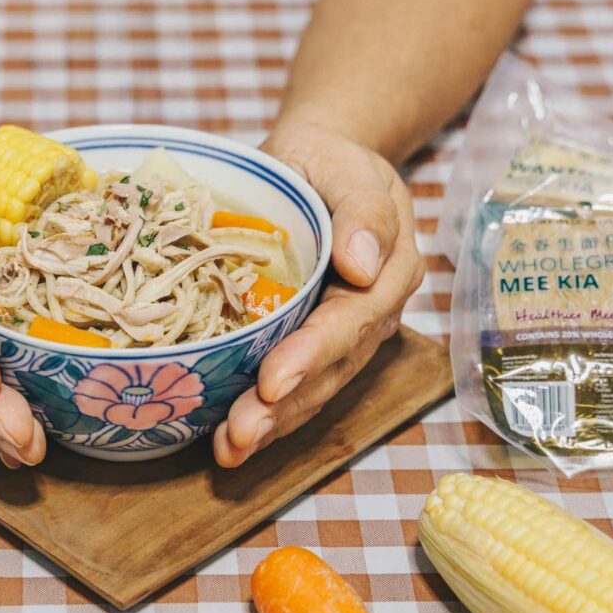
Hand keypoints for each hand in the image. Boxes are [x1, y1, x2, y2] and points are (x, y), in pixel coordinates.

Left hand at [213, 123, 424, 466]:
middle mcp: (368, 315)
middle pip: (330, 370)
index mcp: (387, 274)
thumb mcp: (349, 165)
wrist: (318, 164)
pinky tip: (225, 441)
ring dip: (270, 424)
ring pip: (310, 389)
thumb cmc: (331, 161)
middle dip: (283, 407)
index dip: (312, 353)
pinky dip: (261, 413)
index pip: (350, 322)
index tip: (273, 380)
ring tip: (229, 451)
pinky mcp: (307, 342)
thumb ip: (363, 210)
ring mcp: (339, 335)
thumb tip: (364, 263)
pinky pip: (290, 385)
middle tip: (240, 434)